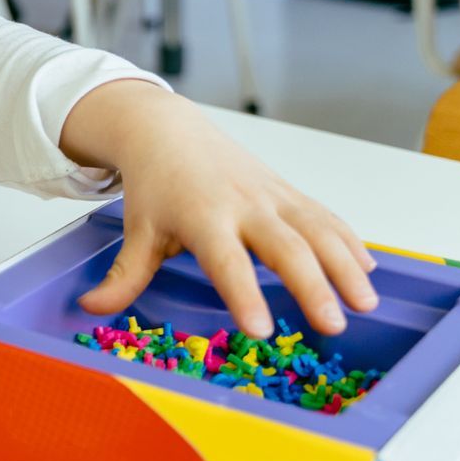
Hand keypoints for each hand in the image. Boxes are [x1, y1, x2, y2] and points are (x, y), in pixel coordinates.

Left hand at [61, 82, 377, 338]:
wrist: (169, 131)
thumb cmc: (155, 186)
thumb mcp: (137, 230)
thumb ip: (124, 275)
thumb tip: (92, 309)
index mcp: (203, 217)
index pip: (226, 261)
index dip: (244, 294)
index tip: (261, 329)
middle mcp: (244, 205)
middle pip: (285, 247)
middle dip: (312, 286)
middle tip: (332, 326)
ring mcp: (273, 196)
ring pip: (318, 230)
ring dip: (346, 266)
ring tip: (367, 304)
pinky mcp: (290, 192)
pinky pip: (326, 218)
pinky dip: (349, 243)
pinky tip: (368, 271)